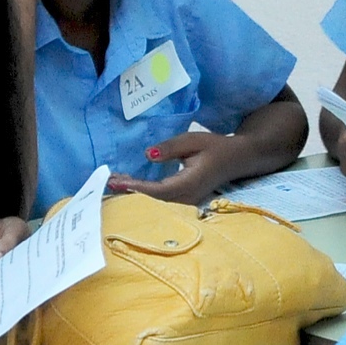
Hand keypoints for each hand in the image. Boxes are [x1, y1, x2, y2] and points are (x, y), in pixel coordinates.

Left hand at [112, 131, 237, 204]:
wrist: (237, 159)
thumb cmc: (215, 147)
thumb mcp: (193, 140)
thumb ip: (170, 148)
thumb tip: (147, 155)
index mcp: (190, 182)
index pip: (159, 190)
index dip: (136, 188)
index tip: (117, 181)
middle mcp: (187, 197)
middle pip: (153, 202)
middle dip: (129, 193)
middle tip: (108, 182)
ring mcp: (186, 202)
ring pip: (156, 205)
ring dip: (134, 195)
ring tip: (114, 183)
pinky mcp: (184, 202)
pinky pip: (161, 203)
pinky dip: (143, 195)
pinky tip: (130, 187)